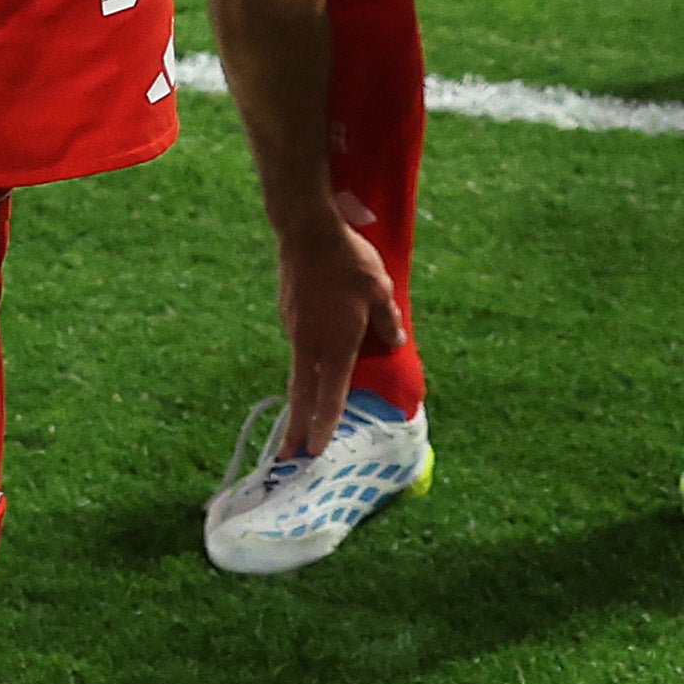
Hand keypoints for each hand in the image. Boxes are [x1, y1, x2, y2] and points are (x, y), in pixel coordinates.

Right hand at [267, 203, 408, 473]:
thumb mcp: (380, 290)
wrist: (306, 229)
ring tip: (309, 406)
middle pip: (301, 394)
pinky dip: (308, 354)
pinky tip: (319, 343)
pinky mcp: (287, 311)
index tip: (315, 452)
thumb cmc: (349, 261)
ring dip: (304, 389)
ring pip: (301, 365)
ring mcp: (294, 326)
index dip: (323, 425)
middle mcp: (309, 342)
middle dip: (296, 427)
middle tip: (289, 455)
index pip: (329, 396)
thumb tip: (395, 341)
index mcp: (335, 345)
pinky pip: (301, 340)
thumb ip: (387, 320)